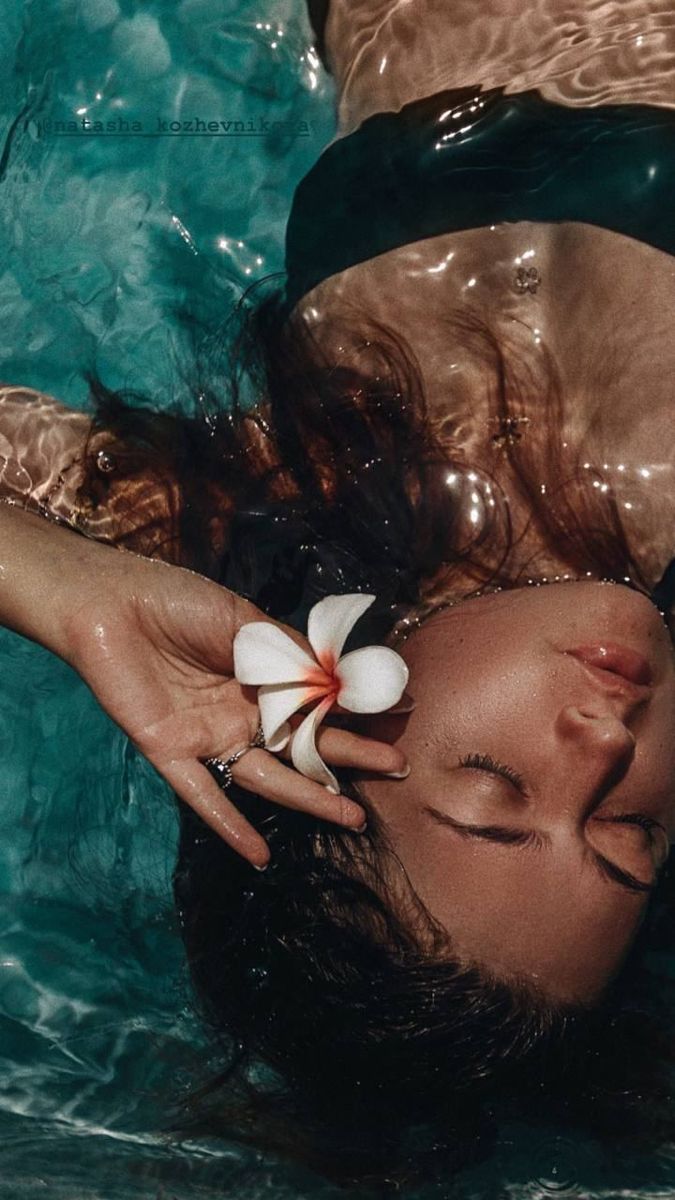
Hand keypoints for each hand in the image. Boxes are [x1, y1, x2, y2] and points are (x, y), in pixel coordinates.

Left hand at [63, 549, 408, 867]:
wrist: (110, 605)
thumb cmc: (178, 603)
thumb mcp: (243, 620)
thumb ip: (288, 652)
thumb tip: (342, 677)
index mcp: (263, 677)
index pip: (321, 701)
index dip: (360, 709)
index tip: (404, 714)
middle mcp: (243, 713)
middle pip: (304, 743)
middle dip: (351, 756)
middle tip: (397, 767)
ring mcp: (211, 737)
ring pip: (268, 777)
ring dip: (308, 799)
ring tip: (352, 817)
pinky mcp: (173, 754)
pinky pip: (204, 797)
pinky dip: (230, 827)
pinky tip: (261, 857)